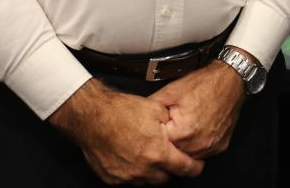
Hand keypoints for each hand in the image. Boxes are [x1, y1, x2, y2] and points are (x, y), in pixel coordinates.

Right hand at [47, 78, 203, 183]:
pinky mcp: (112, 179)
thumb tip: (180, 130)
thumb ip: (171, 124)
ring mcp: (127, 176)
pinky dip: (136, 173)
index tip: (197, 165)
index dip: (194, 167)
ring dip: (154, 172)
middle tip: (172, 157)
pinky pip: (131, 181)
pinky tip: (135, 159)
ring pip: (149, 182)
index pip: (185, 168)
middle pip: (167, 178)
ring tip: (152, 156)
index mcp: (158, 152)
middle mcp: (143, 169)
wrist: (91, 117)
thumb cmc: (121, 111)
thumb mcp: (157, 109)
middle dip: (172, 169)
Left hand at [149, 58, 246, 158]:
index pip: (160, 145)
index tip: (160, 124)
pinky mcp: (221, 146)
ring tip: (185, 125)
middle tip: (172, 124)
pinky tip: (196, 129)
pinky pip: (203, 152)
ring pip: (189, 156)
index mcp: (183, 132)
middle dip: (170, 141)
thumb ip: (152, 106)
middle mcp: (199, 143)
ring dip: (183, 145)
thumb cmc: (204, 83)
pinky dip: (197, 144)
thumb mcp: (171, 90)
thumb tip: (135, 115)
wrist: (231, 79)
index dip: (158, 134)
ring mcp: (211, 147)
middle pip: (174, 153)